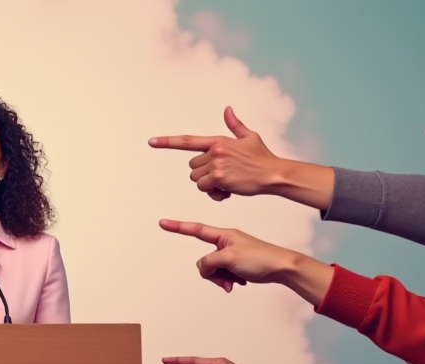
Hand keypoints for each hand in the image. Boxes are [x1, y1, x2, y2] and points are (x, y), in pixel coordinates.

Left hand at [148, 107, 283, 200]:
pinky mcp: (219, 178)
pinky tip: (227, 192)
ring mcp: (216, 165)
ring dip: (208, 184)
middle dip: (203, 173)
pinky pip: (204, 189)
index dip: (167, 141)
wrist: (273, 174)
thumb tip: (227, 109)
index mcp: (218, 141)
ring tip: (226, 183)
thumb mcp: (249, 137)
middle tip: (222, 176)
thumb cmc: (262, 157)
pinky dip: (213, 193)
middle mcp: (214, 151)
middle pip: (192, 167)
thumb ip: (235, 125)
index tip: (151, 141)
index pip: (187, 141)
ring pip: (196, 179)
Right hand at [158, 219, 301, 291]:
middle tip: (226, 277)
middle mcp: (225, 243)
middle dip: (212, 272)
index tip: (163, 223)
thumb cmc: (260, 258)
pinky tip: (238, 282)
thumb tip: (204, 268)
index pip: (195, 229)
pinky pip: (222, 275)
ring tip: (234, 281)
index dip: (177, 227)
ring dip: (220, 279)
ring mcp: (230, 254)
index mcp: (223, 235)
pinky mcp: (236, 265)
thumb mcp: (229, 258)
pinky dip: (227, 281)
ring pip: (212, 269)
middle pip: (204, 259)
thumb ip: (209, 262)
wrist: (281, 268)